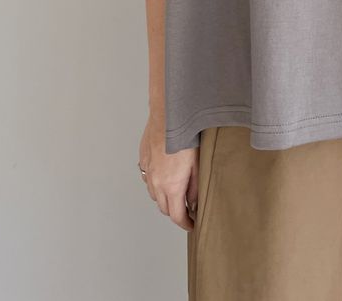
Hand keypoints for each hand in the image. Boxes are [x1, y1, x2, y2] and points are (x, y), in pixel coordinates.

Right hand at [138, 114, 198, 230]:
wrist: (168, 116)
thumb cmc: (186, 136)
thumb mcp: (198, 164)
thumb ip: (195, 187)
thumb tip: (194, 203)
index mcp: (172, 186)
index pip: (176, 216)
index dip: (185, 224)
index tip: (192, 225)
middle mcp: (156, 183)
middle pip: (164, 208)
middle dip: (175, 212)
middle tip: (187, 209)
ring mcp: (148, 171)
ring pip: (154, 195)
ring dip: (164, 198)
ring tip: (176, 192)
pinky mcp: (143, 160)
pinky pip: (147, 179)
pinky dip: (155, 184)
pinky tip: (164, 176)